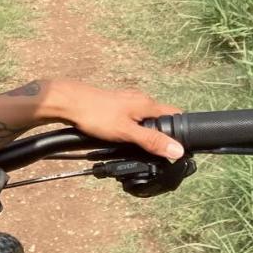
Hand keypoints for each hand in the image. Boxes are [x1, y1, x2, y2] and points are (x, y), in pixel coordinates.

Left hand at [52, 81, 184, 160]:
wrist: (69, 103)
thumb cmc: (97, 115)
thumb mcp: (127, 132)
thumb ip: (151, 141)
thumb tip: (178, 150)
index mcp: (147, 104)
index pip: (174, 114)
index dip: (181, 130)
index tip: (183, 146)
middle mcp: (140, 100)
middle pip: (161, 117)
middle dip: (163, 134)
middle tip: (160, 153)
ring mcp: (128, 101)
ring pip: (146, 118)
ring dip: (147, 132)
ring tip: (142, 149)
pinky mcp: (116, 106)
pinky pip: (134, 118)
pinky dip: (135, 129)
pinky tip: (127, 139)